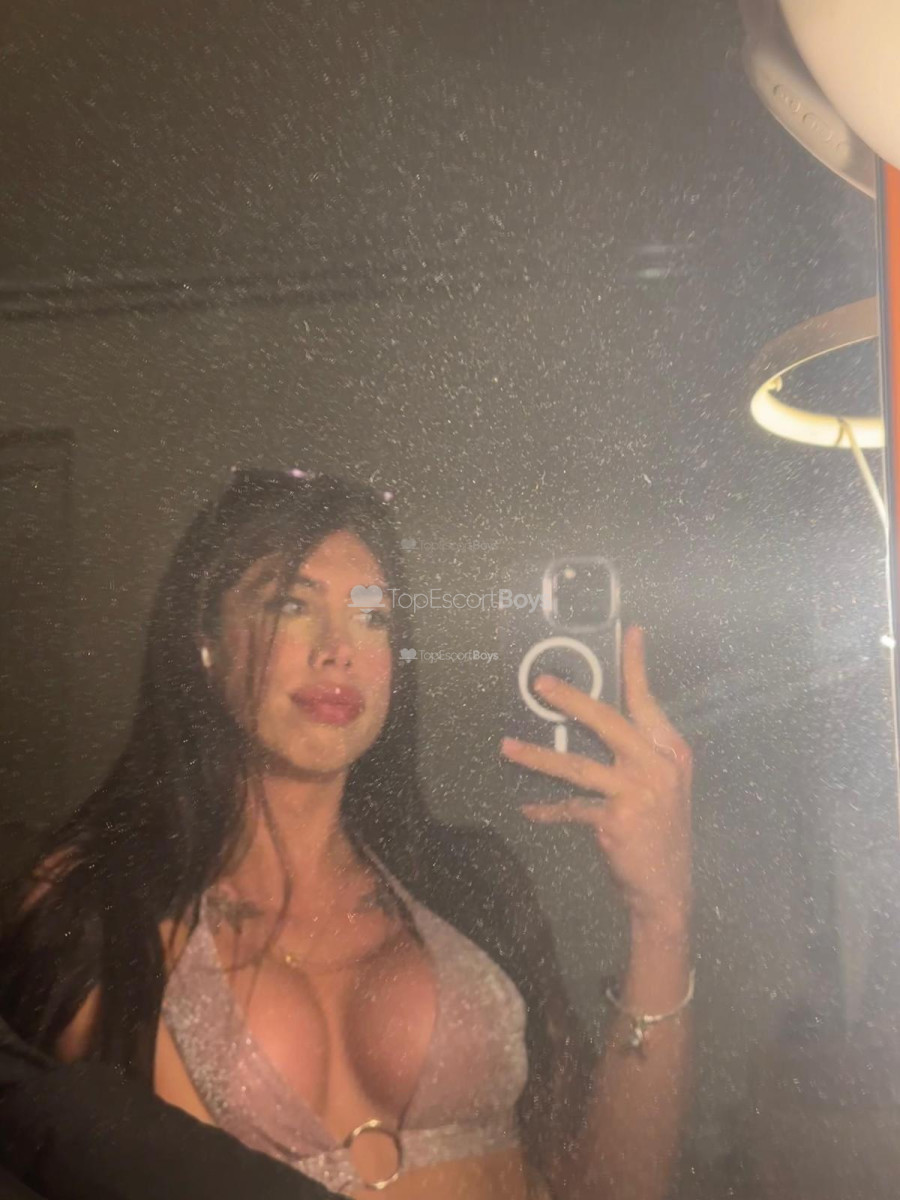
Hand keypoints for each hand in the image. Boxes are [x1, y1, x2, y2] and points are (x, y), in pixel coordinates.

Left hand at [499, 626, 691, 930]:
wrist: (667, 889)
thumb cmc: (660, 832)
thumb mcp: (662, 785)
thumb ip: (638, 753)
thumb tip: (597, 718)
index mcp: (671, 751)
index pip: (648, 700)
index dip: (636, 665)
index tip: (631, 632)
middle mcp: (657, 766)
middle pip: (607, 721)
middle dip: (571, 699)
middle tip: (540, 683)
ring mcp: (637, 793)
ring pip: (577, 765)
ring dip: (538, 756)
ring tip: (507, 747)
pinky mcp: (614, 820)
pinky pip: (570, 807)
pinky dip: (548, 809)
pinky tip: (529, 809)